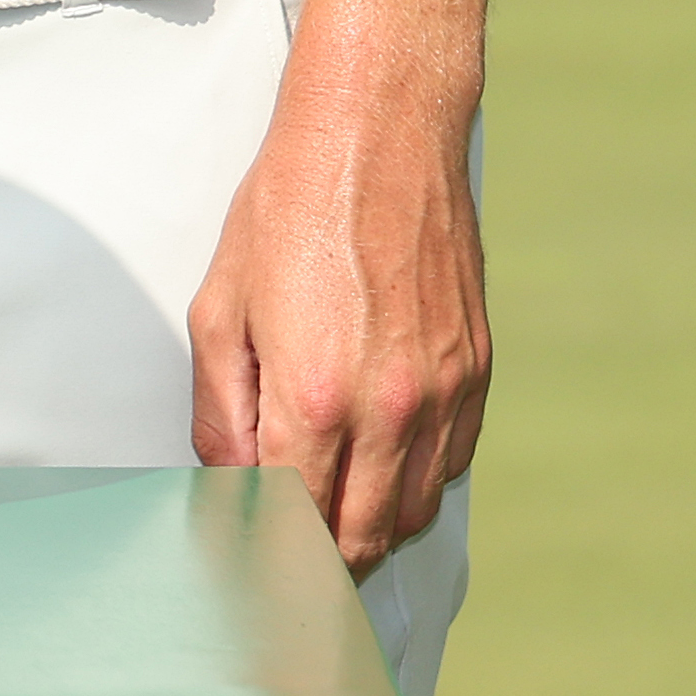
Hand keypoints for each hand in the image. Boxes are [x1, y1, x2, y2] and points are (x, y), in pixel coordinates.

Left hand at [185, 88, 489, 575]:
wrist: (380, 130)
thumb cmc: (291, 204)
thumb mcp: (220, 304)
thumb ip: (220, 411)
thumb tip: (227, 483)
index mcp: (314, 397)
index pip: (290, 526)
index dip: (261, 555)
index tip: (241, 563)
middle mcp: (389, 409)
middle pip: (355, 542)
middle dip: (311, 565)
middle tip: (275, 560)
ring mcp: (442, 394)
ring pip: (408, 515)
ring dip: (363, 533)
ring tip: (321, 520)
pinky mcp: (476, 372)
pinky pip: (447, 467)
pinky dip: (410, 487)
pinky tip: (374, 470)